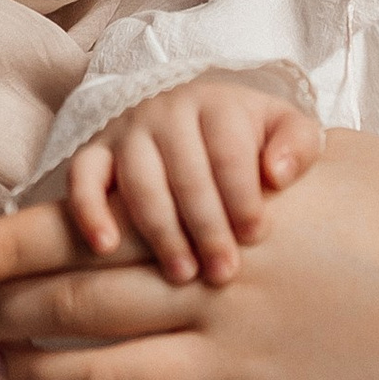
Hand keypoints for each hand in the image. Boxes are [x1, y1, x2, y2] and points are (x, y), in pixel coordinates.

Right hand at [65, 77, 323, 287]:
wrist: (196, 112)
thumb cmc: (248, 135)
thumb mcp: (284, 129)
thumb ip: (297, 145)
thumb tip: (277, 175)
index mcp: (218, 105)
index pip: (228, 152)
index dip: (242, 196)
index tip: (256, 236)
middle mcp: (168, 112)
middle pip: (185, 172)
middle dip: (206, 227)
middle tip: (223, 272)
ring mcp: (128, 132)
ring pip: (139, 182)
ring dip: (160, 232)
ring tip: (182, 274)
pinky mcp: (95, 152)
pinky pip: (81, 177)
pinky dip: (88, 210)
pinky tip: (106, 248)